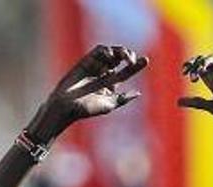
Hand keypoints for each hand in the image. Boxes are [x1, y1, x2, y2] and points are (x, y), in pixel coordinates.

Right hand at [31, 45, 147, 139]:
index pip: (127, 71)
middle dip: (129, 56)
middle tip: (131, 60)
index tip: (145, 60)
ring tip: (124, 56)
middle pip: (121, 58)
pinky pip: (99, 51)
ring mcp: (96, 66)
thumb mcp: (109, 105)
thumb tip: (138, 93)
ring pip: (112, 52)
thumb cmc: (86, 109)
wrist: (66, 106)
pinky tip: (110, 55)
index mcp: (111, 84)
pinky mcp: (86, 61)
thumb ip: (123, 99)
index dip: (137, 65)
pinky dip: (106, 50)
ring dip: (120, 51)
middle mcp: (104, 73)